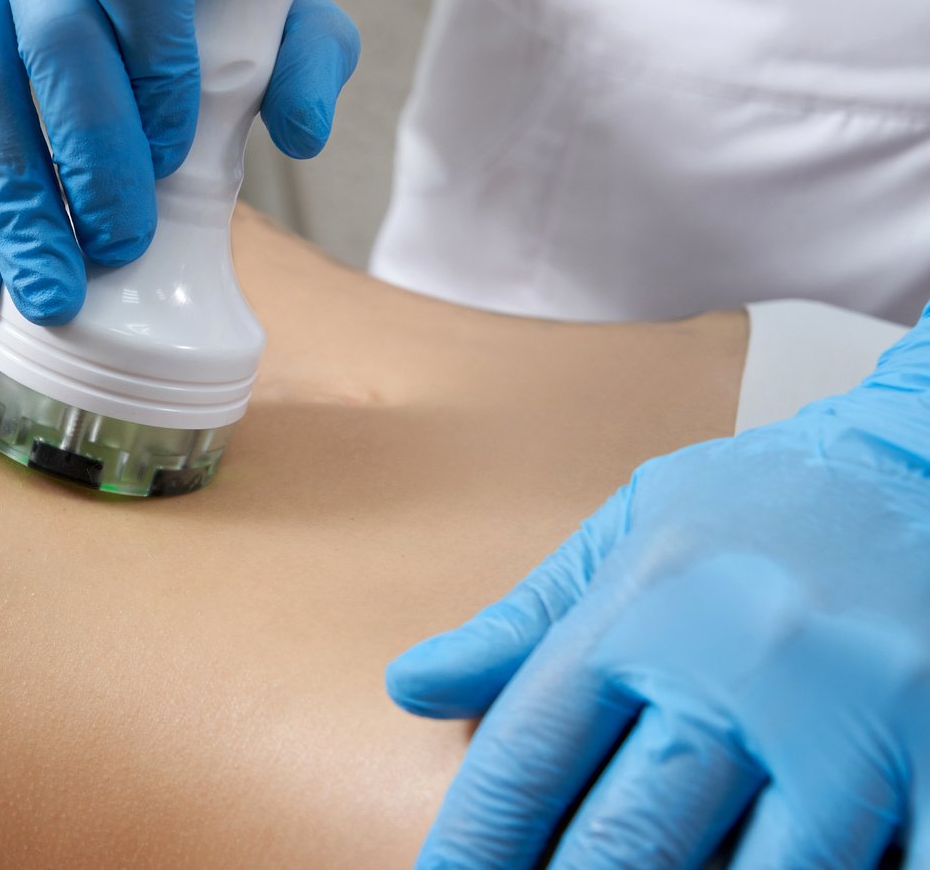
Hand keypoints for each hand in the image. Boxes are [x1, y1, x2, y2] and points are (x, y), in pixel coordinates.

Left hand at [387, 316, 929, 866]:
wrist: (924, 459)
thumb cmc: (765, 501)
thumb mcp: (630, 531)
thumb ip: (523, 621)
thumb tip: (409, 686)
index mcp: (642, 611)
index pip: (527, 756)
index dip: (474, 841)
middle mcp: (735, 668)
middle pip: (625, 839)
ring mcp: (850, 721)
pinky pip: (890, 867)